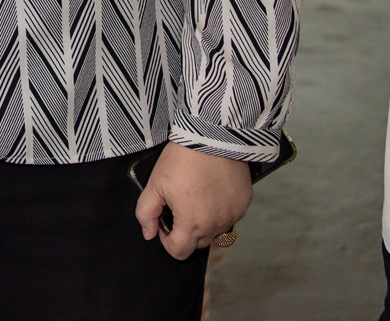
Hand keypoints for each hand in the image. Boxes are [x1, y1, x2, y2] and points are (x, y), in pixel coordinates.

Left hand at [134, 143, 252, 259]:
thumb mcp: (155, 183)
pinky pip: (229, 216)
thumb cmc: (183, 158)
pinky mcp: (244, 203)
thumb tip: (148, 233)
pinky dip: (220, 210)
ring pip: (215, 231)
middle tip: (179, 207)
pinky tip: (212, 190)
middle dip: (185, 231)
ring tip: (197, 196)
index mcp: (192, 224)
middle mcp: (216, 225)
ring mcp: (233, 215)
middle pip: (197, 243)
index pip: (179, 252)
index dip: (167, 241)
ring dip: (205, 222)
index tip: (165, 225)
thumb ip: (146, 213)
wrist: (212, 136)